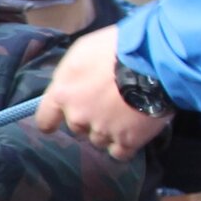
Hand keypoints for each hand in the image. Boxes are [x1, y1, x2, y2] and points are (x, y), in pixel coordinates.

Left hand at [35, 24, 167, 157]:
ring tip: (125, 115)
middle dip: (89, 119)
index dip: (52, 121)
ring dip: (108, 131)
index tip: (56, 123)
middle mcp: (78, 117)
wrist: (155, 61)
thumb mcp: (83, 51)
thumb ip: (72, 74)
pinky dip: (125, 145)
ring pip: (99, 139)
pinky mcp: (128, 140)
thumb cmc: (117, 47)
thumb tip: (72, 85)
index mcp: (63, 95)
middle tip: (108, 104)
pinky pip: (120, 153)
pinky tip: (132, 134)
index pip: (45, 119)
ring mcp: (103, 131)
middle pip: (78, 127)